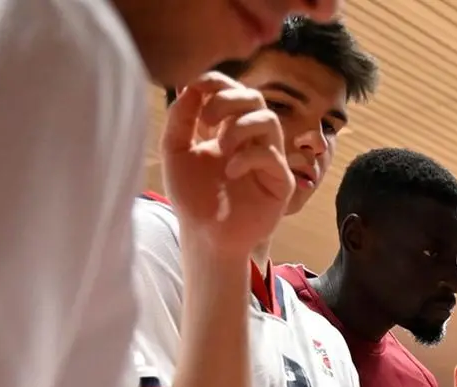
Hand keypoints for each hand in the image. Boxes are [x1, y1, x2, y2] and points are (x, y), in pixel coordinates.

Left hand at [161, 73, 291, 256]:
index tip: (195, 89)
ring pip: (269, 120)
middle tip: (206, 119)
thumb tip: (190, 86)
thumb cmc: (192, 195)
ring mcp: (269, 159)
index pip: (232, 91)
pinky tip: (230, 172)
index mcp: (227, 128)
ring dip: (239, 126)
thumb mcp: (175, 151)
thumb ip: (181, 118)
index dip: (217, 82)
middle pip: (255, 98)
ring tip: (220, 147)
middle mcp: (251, 140)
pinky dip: (247, 157)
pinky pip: (271, 155)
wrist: (205, 234)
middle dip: (229, 100)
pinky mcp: (281, 181)